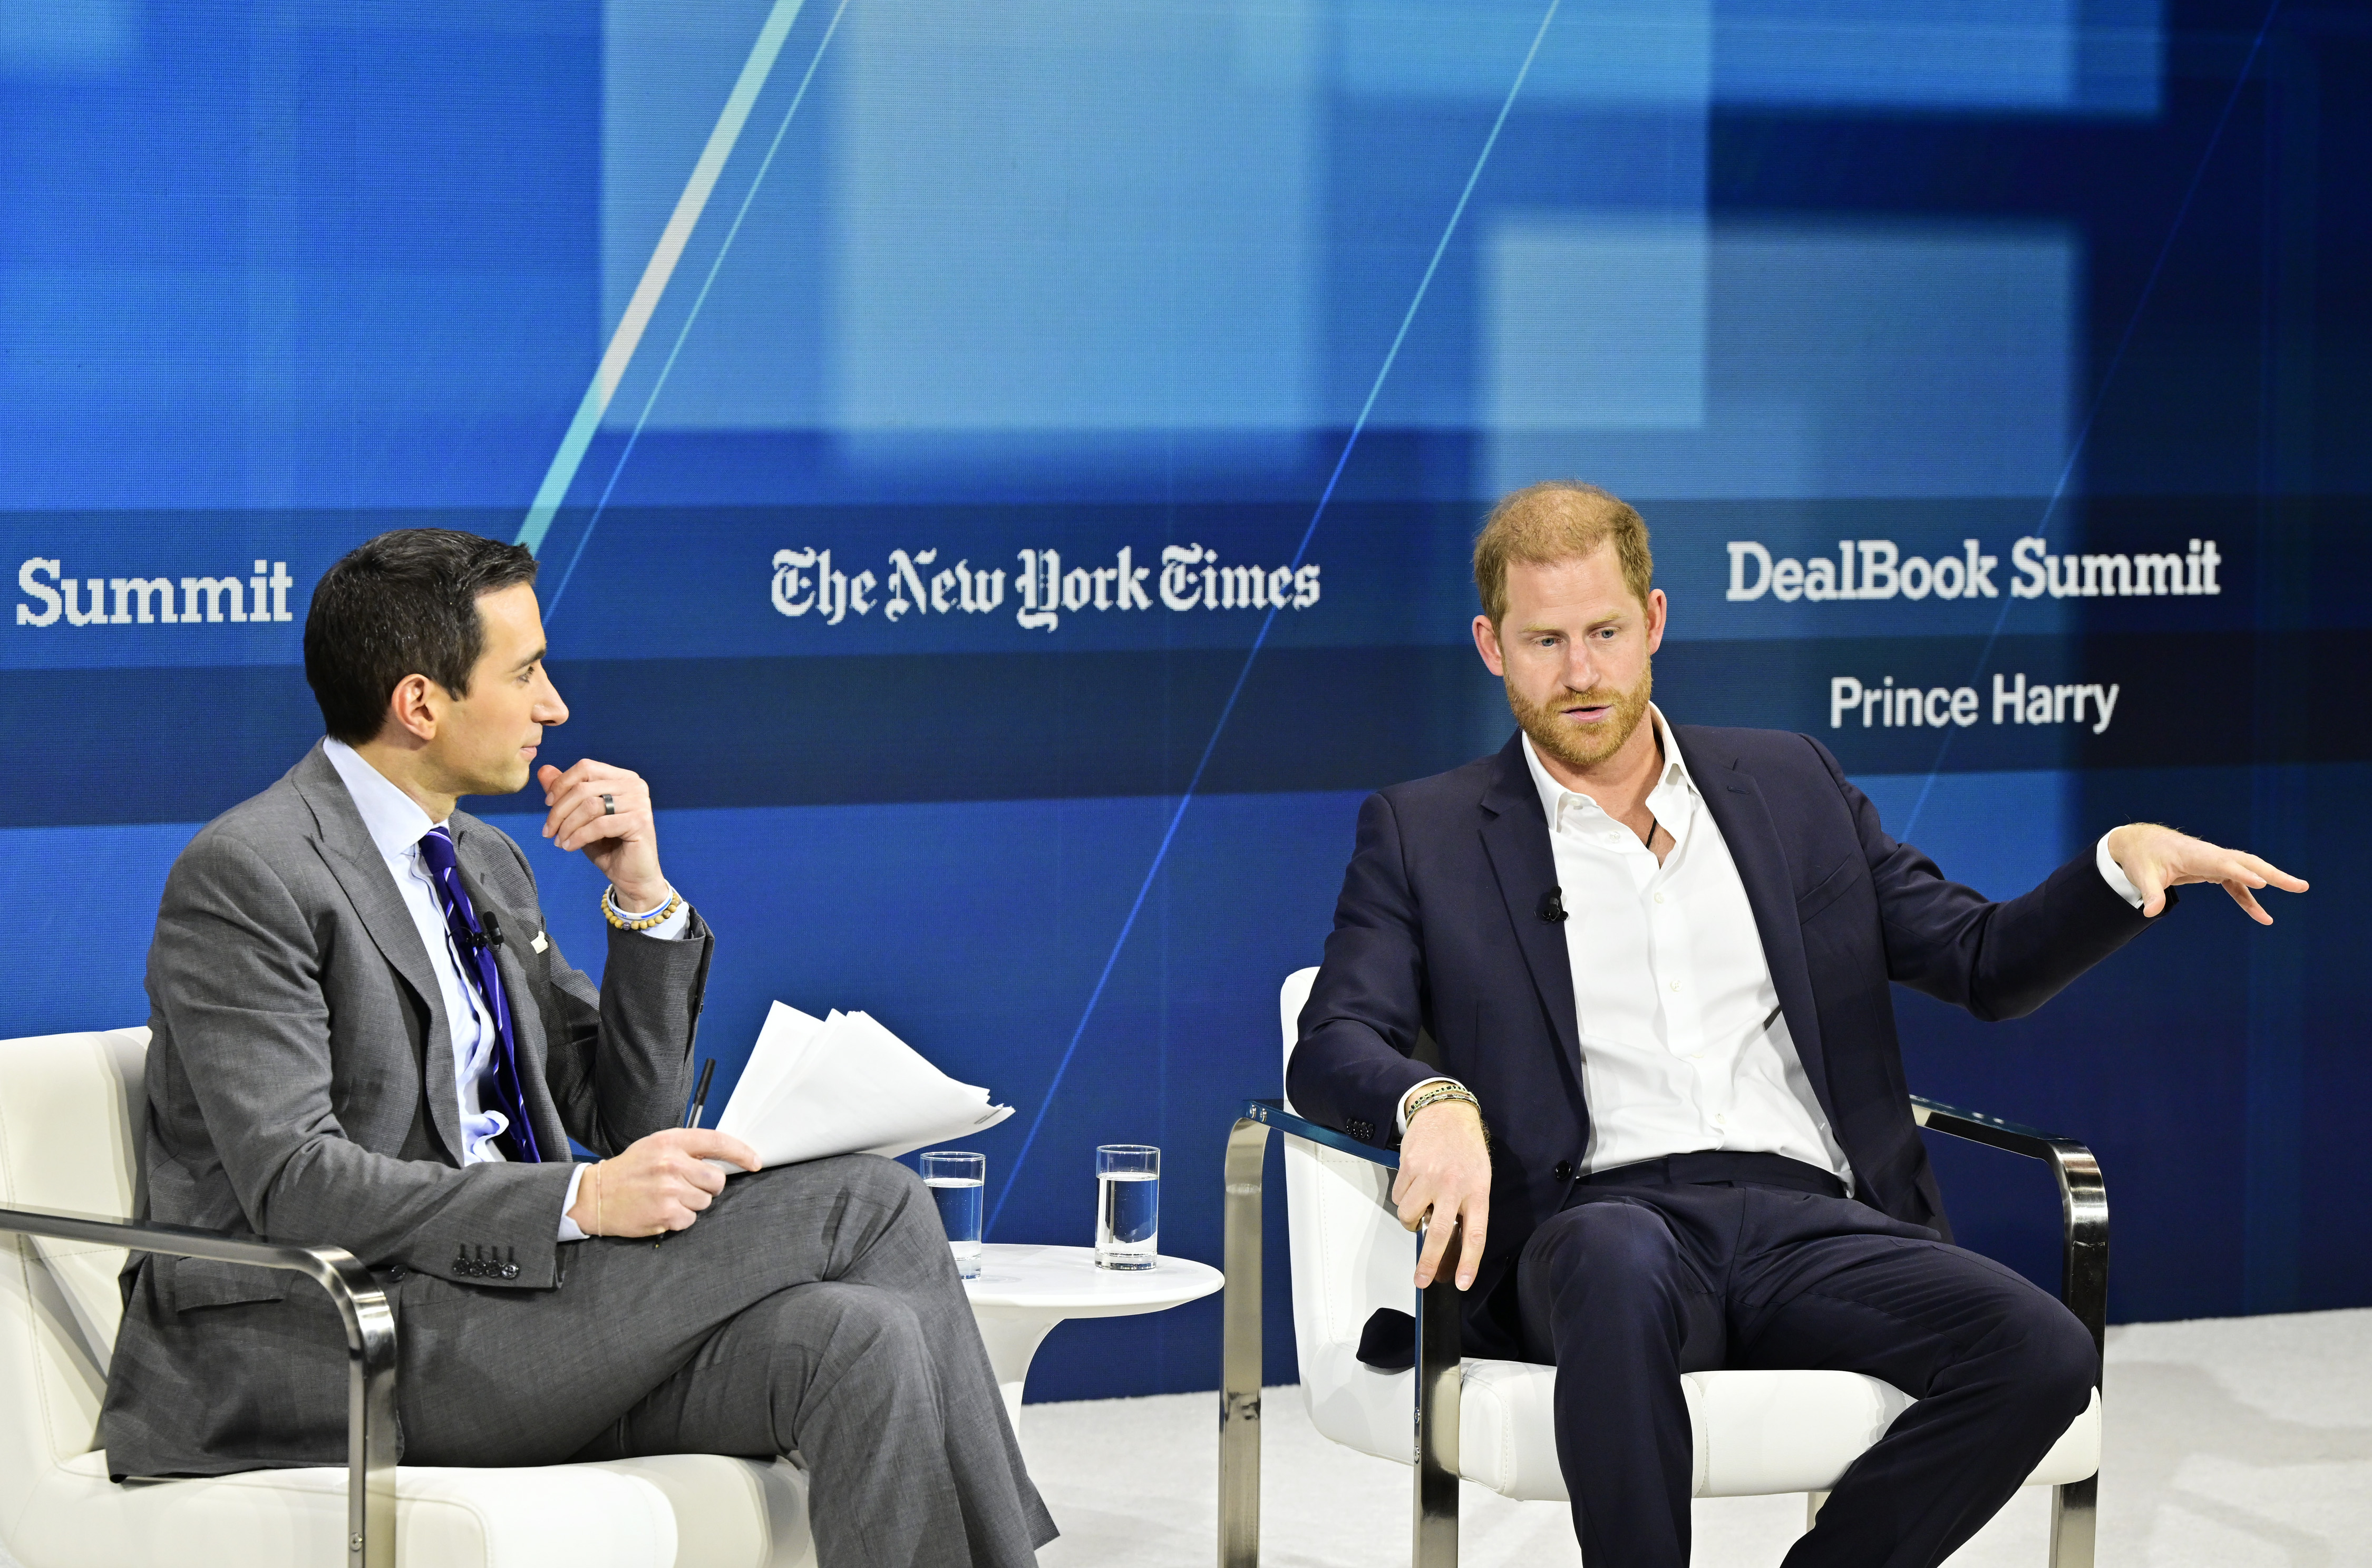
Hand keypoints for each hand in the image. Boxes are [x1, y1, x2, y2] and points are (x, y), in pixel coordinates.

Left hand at [537, 760, 668, 910]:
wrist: (632, 877)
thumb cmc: (607, 846)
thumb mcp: (580, 817)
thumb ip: (565, 793)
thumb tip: (543, 770)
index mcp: (622, 778)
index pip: (585, 768)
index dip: (561, 784)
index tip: (547, 805)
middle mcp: (634, 785)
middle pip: (584, 787)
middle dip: (559, 811)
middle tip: (549, 831)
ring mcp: (640, 802)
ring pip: (590, 805)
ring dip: (568, 825)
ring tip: (560, 841)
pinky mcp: (640, 821)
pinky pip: (599, 825)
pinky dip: (579, 837)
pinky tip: (570, 847)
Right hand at [569, 1128, 759, 1237]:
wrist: (595, 1196)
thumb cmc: (629, 1171)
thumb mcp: (655, 1147)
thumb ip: (686, 1149)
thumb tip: (720, 1158)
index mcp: (670, 1141)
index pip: (717, 1142)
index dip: (741, 1153)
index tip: (754, 1162)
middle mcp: (671, 1163)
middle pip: (716, 1179)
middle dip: (707, 1186)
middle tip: (687, 1186)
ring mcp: (669, 1190)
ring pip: (705, 1201)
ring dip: (691, 1203)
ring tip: (667, 1197)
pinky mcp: (666, 1214)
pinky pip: (691, 1219)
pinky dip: (680, 1219)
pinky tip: (661, 1211)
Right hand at [1391, 1099, 1490, 1290]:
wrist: (1445, 1112)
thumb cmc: (1465, 1148)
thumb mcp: (1479, 1177)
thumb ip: (1467, 1207)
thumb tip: (1448, 1240)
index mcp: (1477, 1190)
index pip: (1475, 1234)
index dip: (1468, 1262)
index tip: (1461, 1283)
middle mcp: (1453, 1185)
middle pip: (1438, 1233)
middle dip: (1428, 1262)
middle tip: (1422, 1280)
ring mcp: (1429, 1176)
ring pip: (1409, 1216)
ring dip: (1410, 1219)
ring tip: (1420, 1206)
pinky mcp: (1409, 1168)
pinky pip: (1398, 1197)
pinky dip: (1403, 1198)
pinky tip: (1414, 1184)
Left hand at [2107, 822, 2307, 923]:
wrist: (2141, 843)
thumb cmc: (2143, 858)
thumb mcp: (2143, 876)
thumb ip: (2151, 893)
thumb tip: (2149, 912)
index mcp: (2195, 854)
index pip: (2223, 864)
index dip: (2242, 873)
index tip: (2261, 883)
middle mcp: (2211, 855)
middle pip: (2247, 863)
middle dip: (2273, 874)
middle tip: (2300, 886)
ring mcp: (2215, 862)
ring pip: (2249, 870)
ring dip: (2273, 880)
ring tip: (2300, 889)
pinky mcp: (2213, 870)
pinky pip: (2236, 884)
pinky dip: (2249, 898)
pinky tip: (2262, 916)